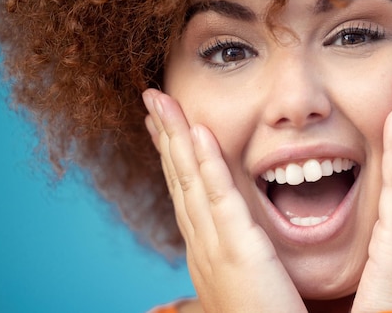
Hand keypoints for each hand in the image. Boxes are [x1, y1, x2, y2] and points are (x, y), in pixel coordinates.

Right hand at [142, 89, 306, 312]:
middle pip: (178, 178)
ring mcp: (215, 246)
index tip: (163, 125)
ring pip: (190, 180)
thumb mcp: (231, 293)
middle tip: (153, 99)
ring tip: (162, 100)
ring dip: (176, 137)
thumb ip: (218, 272)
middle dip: (165, 136)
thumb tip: (180, 291)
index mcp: (204, 251)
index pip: (184, 192)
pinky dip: (207, 164)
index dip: (172, 155)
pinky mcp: (238, 250)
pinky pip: (220, 198)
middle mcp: (201, 245)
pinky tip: (198, 133)